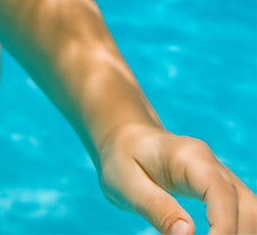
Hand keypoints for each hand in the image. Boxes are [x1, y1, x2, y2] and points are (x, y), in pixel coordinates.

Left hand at [98, 123, 256, 233]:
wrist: (124, 139)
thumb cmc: (121, 159)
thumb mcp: (126, 184)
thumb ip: (156, 207)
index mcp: (188, 156)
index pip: (221, 194)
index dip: (224, 228)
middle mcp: (212, 165)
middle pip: (247, 207)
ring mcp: (220, 176)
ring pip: (252, 212)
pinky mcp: (221, 191)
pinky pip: (243, 215)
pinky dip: (238, 232)